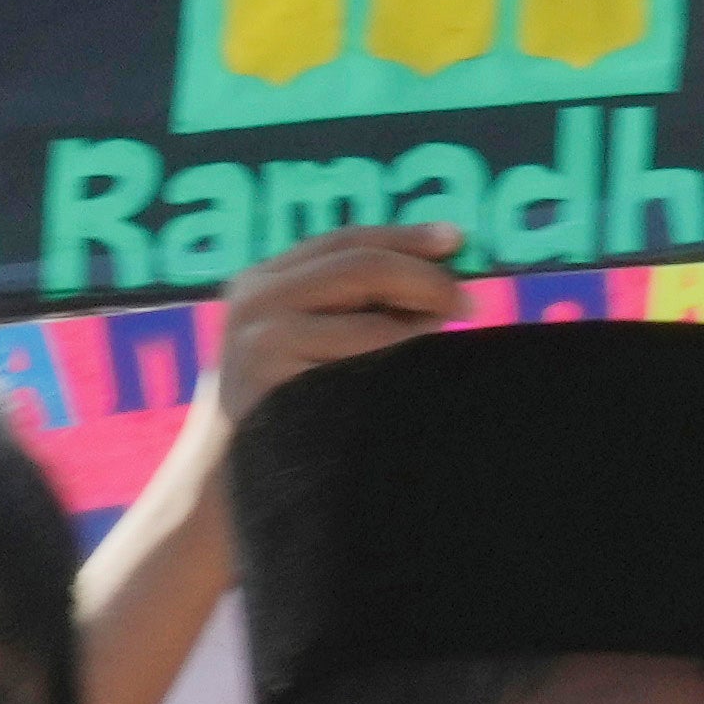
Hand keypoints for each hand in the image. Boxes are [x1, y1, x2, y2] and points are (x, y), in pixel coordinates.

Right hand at [211, 226, 465, 415]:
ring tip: (440, 348)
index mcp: (262, 281)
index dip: (404, 237)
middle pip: (361, 268)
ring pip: (375, 325)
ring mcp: (262, 342)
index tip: (456, 239)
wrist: (235, 465)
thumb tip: (445, 280)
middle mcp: (255, 302)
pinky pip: (368, 370)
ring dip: (421, 333)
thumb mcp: (308, 336)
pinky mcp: (279, 385)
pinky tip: (416, 383)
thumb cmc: (290, 398)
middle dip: (425, 280)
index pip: (344, 242)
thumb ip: (357, 301)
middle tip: (468, 302)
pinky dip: (402, 371)